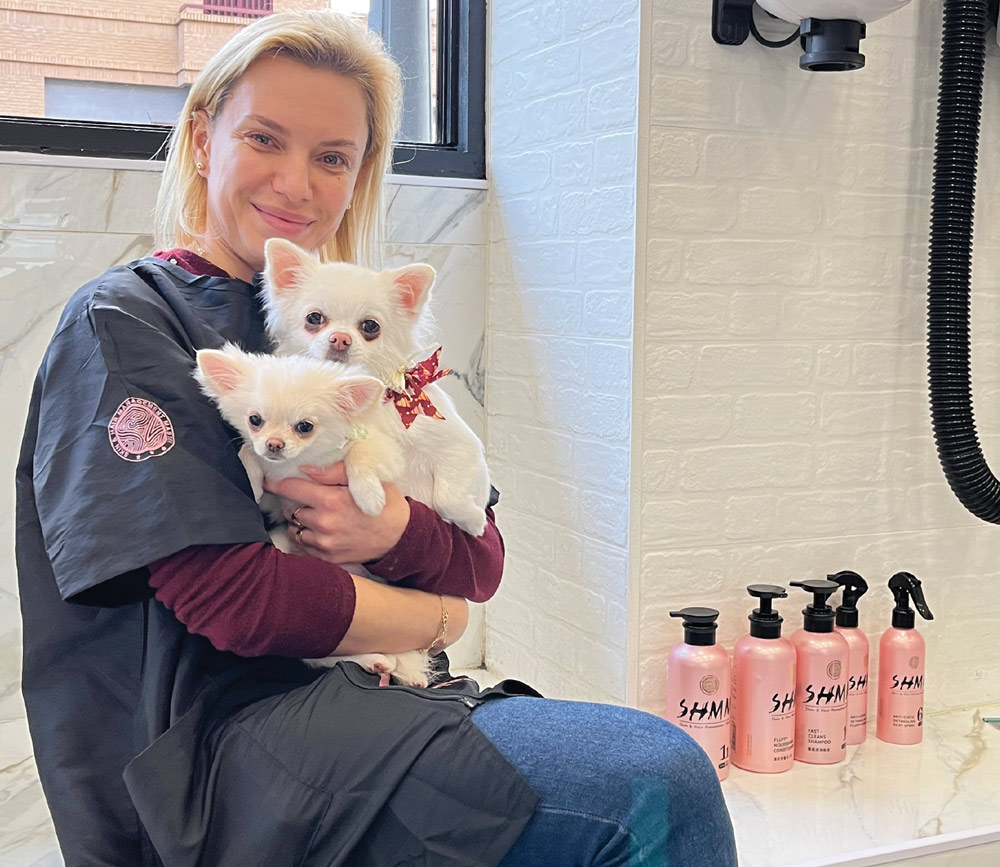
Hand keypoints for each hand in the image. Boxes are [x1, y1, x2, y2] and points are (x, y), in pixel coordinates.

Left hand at [264, 462, 410, 563]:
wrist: (400, 537)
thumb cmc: (383, 504)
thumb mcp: (365, 480)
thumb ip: (333, 471)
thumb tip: (305, 469)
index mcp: (331, 500)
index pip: (290, 489)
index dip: (276, 484)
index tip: (269, 482)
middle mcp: (324, 523)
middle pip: (292, 510)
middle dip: (297, 504)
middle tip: (309, 499)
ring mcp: (325, 543)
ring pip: (296, 529)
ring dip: (300, 522)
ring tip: (316, 516)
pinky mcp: (328, 558)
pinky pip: (304, 546)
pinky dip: (307, 538)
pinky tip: (321, 531)